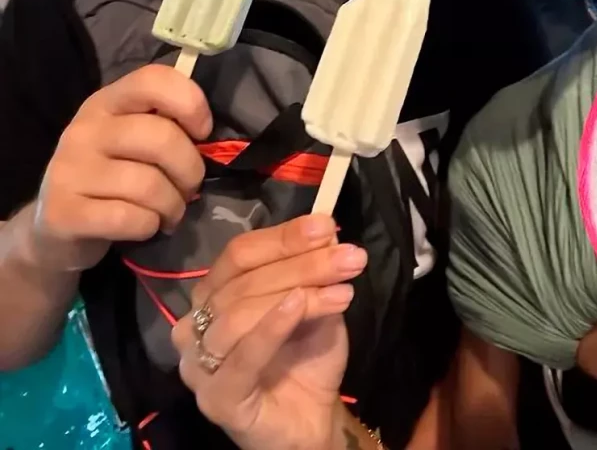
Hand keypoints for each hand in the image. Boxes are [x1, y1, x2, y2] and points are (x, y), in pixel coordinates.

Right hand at [30, 65, 210, 272]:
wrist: (56, 228)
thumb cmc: (111, 177)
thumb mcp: (132, 140)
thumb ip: (164, 124)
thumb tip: (208, 132)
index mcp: (106, 102)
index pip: (153, 79)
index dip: (190, 102)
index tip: (203, 132)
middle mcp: (84, 129)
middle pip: (161, 137)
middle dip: (190, 170)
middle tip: (189, 188)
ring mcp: (69, 169)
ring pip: (149, 185)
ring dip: (173, 206)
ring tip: (170, 212)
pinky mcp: (63, 212)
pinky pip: (131, 218)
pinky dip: (149, 227)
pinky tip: (145, 227)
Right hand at [173, 215, 365, 449]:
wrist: (313, 421)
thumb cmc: (305, 358)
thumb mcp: (315, 304)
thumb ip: (313, 271)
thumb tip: (326, 230)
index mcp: (213, 294)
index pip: (240, 253)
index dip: (283, 236)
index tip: (327, 226)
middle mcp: (195, 325)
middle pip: (243, 279)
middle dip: (301, 263)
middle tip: (350, 257)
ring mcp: (198, 365)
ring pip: (239, 312)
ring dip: (296, 290)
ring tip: (342, 288)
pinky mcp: (216, 399)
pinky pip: (241, 356)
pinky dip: (271, 325)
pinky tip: (299, 305)